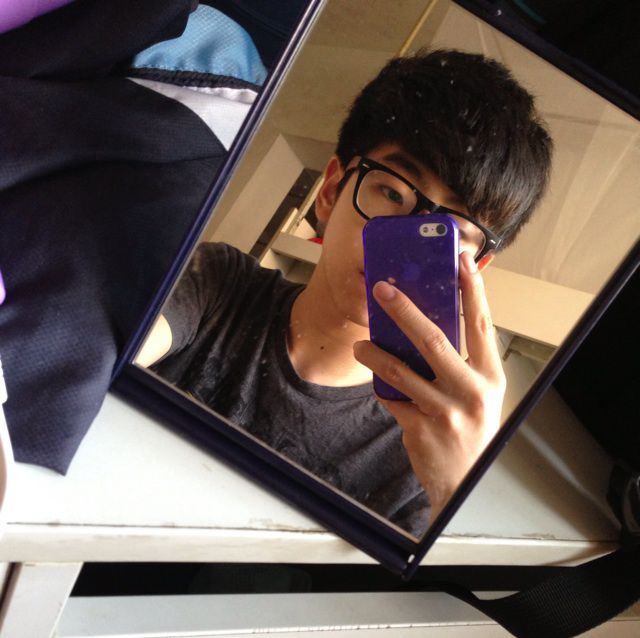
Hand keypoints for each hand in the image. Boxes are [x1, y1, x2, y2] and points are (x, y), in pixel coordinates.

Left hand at [353, 252, 505, 520]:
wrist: (464, 481)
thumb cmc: (471, 429)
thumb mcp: (478, 393)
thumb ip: (462, 363)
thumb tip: (428, 325)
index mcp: (490, 376)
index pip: (481, 323)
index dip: (472, 290)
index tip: (461, 261)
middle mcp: (471, 390)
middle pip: (434, 340)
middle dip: (405, 311)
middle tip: (382, 290)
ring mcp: (445, 410)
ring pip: (400, 370)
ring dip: (375, 353)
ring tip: (362, 346)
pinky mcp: (420, 427)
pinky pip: (391, 398)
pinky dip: (382, 389)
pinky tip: (380, 385)